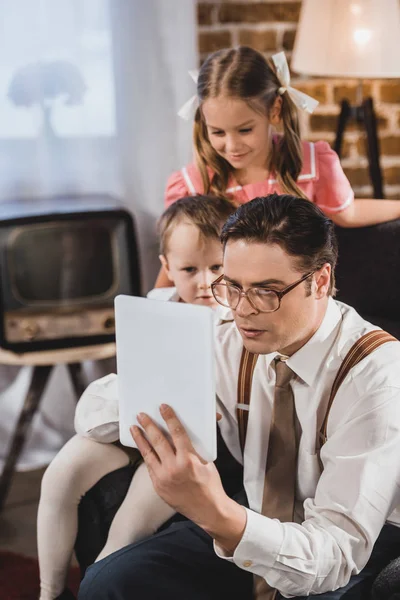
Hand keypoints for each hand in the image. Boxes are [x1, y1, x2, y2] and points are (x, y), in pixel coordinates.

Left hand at [131, 404, 245, 550]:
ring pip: (148, 453)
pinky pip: (149, 466)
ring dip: (140, 439)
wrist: (208, 509)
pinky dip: (145, 455)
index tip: (163, 408)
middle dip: (149, 425)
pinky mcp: (158, 486)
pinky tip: (141, 446)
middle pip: (158, 440)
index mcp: (189, 459)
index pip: (177, 432)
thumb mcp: (206, 461)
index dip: (169, 418)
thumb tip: (188, 431)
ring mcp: (163, 477)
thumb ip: (194, 447)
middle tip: (142, 415)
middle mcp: (174, 467)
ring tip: (134, 428)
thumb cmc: (210, 483)